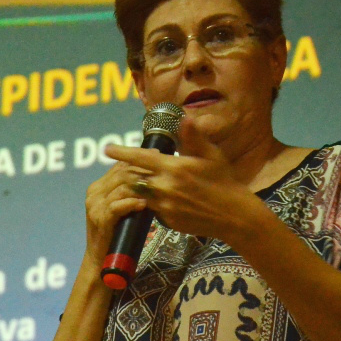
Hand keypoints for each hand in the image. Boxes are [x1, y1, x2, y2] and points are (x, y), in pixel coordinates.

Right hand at [83, 161, 149, 263]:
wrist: (101, 261)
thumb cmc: (117, 235)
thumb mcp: (124, 210)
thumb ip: (130, 194)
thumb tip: (152, 179)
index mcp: (98, 187)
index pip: (119, 166)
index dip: (138, 158)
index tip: (157, 154)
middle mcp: (94, 193)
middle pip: (121, 173)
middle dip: (143, 169)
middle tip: (162, 168)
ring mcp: (95, 206)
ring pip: (120, 187)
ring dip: (141, 187)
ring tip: (158, 187)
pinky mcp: (99, 219)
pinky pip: (117, 206)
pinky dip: (132, 203)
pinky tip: (145, 204)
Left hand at [103, 120, 259, 241]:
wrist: (233, 216)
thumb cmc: (224, 181)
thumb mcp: (211, 155)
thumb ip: (193, 137)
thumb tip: (184, 118)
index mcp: (174, 168)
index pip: (139, 158)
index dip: (121, 153)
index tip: (107, 148)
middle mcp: (165, 188)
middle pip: (134, 177)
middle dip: (128, 171)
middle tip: (127, 166)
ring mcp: (164, 207)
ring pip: (140, 194)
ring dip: (139, 186)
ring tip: (144, 180)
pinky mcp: (166, 222)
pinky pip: (151, 209)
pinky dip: (151, 201)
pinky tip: (163, 197)